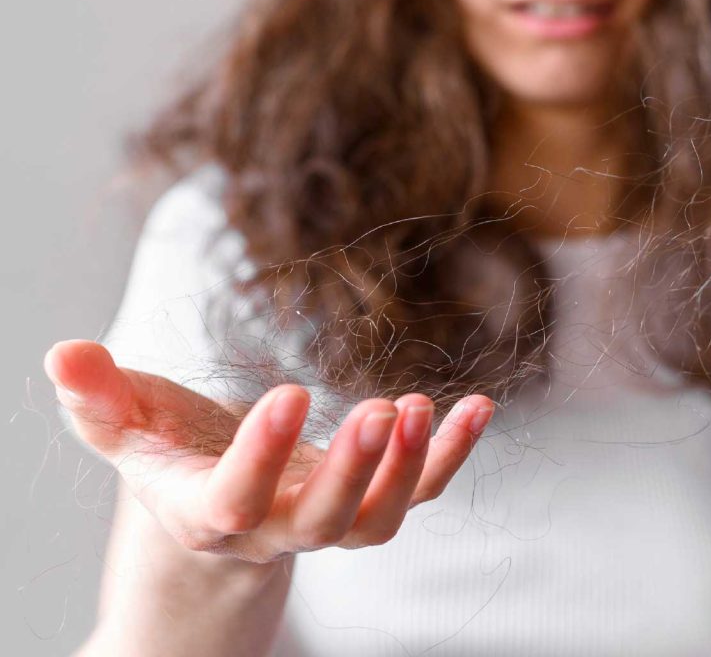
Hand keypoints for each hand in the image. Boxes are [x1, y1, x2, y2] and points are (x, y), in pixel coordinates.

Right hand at [44, 339, 493, 563]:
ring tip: (426, 406)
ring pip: (378, 519)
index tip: (290, 392)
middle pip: (322, 522)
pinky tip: (478, 406)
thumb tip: (61, 352)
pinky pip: (421, 490)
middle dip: (353, 472)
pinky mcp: (370, 500)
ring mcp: (331, 520)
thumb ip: (98, 399)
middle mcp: (276, 528)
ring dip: (411, 468)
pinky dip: (451, 455)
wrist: (220, 502)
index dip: (262, 457)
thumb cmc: (172, 458)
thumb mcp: (128, 429)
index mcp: (210, 512)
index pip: (235, 500)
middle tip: (382, 411)